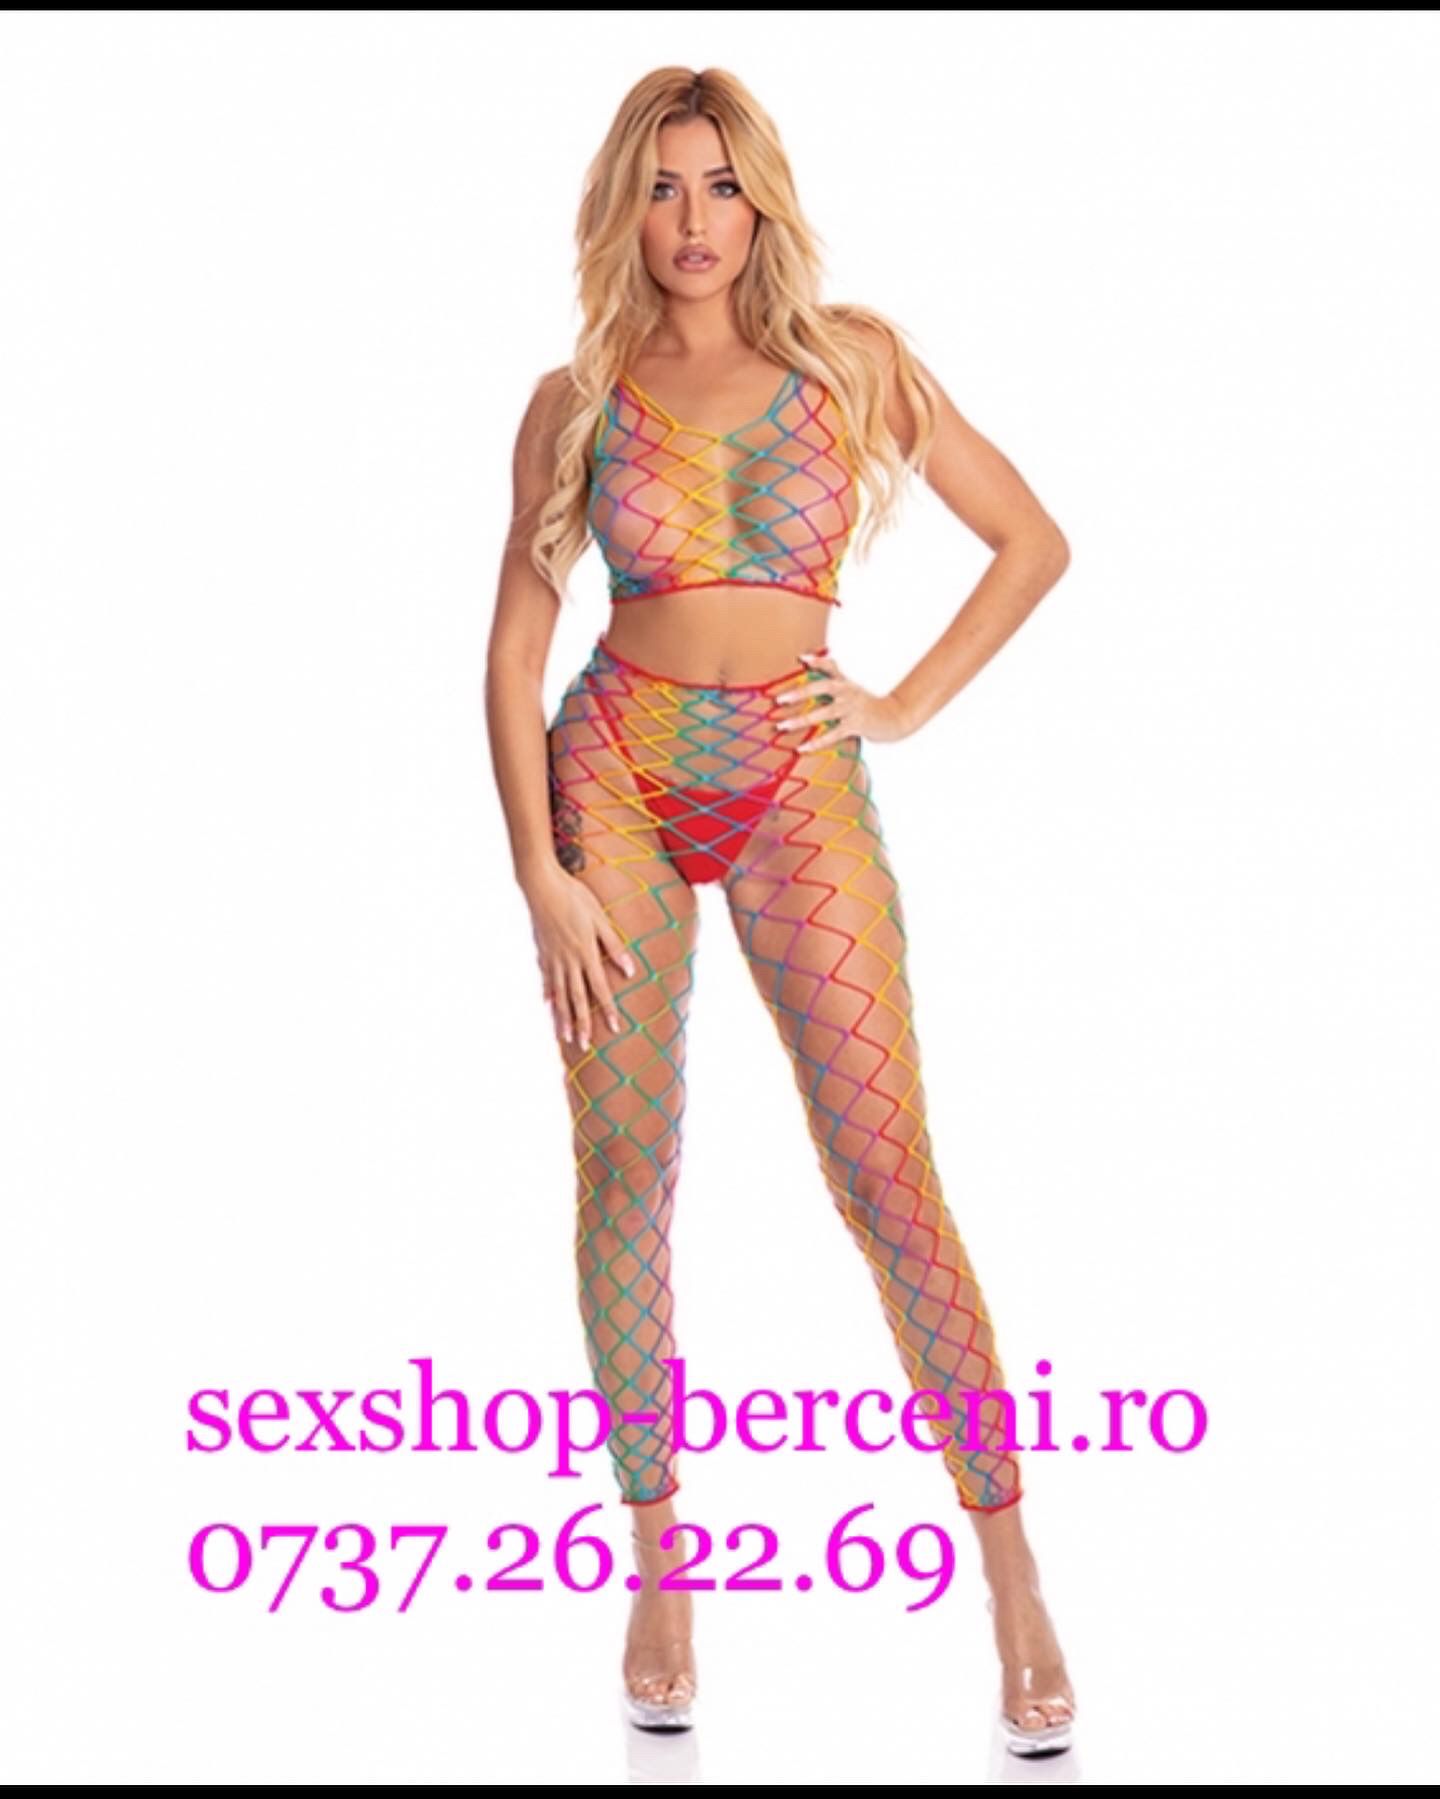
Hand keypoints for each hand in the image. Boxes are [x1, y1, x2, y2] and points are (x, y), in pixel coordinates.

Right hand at [525, 862, 635, 1051]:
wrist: (541, 886)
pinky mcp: (542, 953)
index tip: (614, 1028)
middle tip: (585, 1046)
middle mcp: (568, 961)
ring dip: (563, 1018)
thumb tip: (630, 970)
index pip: (600, 988)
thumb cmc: (575, 898)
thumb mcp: (600, 919)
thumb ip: (614, 945)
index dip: (607, 1009)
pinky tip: (548, 1006)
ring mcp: (553, 959)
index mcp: (586, 953)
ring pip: (559, 995)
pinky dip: (548, 995)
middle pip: (577, 999)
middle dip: (582, 1024)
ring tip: (565, 1037)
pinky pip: (546, 980)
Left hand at [770, 650, 913, 751]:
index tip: (801, 659)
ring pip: (823, 713)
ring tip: (782, 726)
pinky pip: (832, 735)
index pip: (831, 667)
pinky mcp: (855, 726)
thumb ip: (831, 673)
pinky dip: (816, 743)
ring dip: (801, 720)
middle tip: (778, 700)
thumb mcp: (850, 686)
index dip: (817, 662)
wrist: (894, 717)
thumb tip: (806, 658)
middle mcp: (847, 692)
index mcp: (845, 682)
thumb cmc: (865, 703)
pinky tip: (801, 748)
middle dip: (799, 693)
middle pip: (822, 688)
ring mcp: (851, 709)